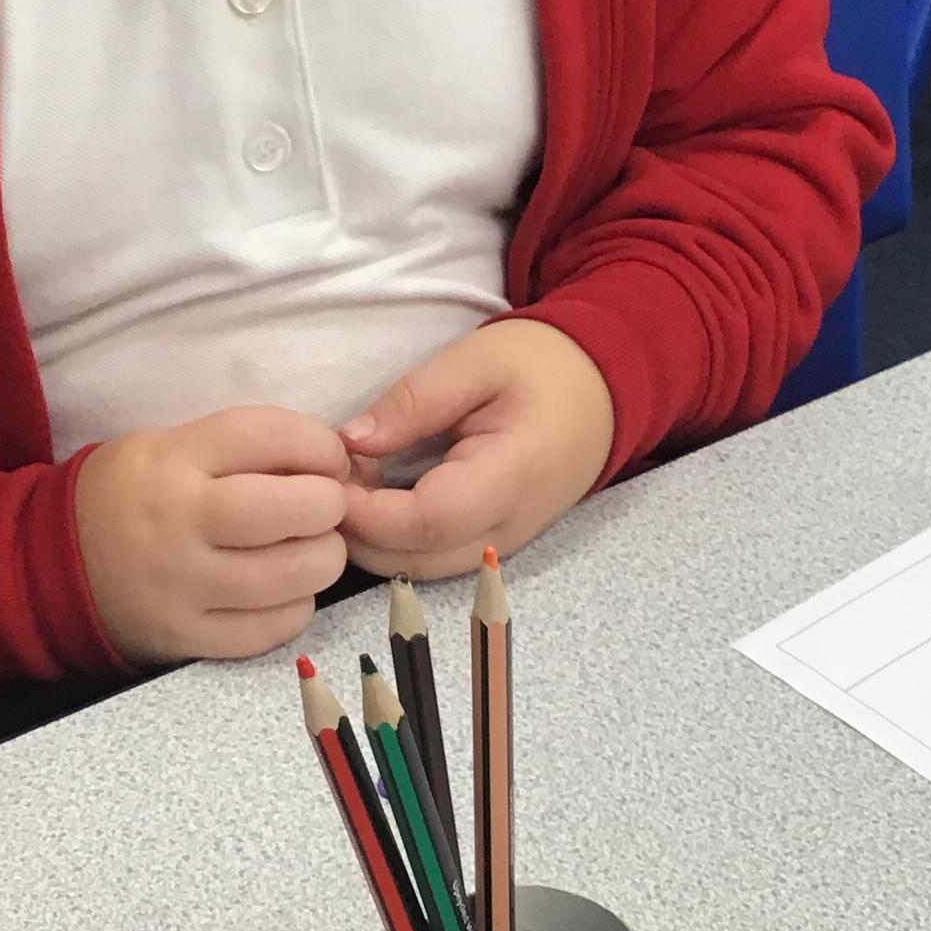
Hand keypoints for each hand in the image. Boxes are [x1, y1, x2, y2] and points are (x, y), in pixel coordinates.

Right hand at [73, 406, 350, 665]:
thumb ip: (242, 448)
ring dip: (322, 559)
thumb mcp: (168, 446)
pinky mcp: (188, 639)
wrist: (49, 569)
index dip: (320, 445)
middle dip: (330, 505)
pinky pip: (273, 627)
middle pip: (296, 509)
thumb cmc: (126, 497)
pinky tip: (281, 591)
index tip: (329, 458)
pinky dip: (294, 607)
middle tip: (323, 508)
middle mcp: (179, 522)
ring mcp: (184, 587)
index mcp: (173, 460)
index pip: (270, 436)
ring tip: (307, 549)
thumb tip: (332, 464)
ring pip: (296, 575)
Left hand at [337, 322, 615, 581]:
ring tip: (350, 485)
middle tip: (326, 480)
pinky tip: (377, 498)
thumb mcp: (476, 361)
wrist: (604, 388)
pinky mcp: (493, 546)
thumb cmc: (542, 366)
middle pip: (414, 559)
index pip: (425, 520)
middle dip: (358, 531)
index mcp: (510, 478)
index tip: (328, 477)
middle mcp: (507, 528)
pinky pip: (433, 559)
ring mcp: (502, 545)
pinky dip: (395, 541)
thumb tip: (350, 442)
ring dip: (373, 540)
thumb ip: (413, 402)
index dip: (366, 510)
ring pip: (419, 569)